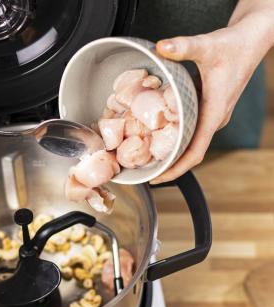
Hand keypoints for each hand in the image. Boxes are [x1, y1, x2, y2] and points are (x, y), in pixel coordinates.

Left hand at [150, 6, 273, 183]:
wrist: (251, 40)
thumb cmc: (234, 45)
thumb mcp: (207, 45)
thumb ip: (183, 46)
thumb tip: (160, 47)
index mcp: (215, 113)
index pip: (196, 152)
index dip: (176, 169)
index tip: (158, 178)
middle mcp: (214, 119)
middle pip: (191, 152)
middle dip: (169, 165)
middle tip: (144, 170)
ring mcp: (213, 116)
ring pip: (192, 142)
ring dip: (172, 151)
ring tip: (148, 157)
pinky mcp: (210, 109)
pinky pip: (192, 130)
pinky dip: (176, 136)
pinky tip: (159, 134)